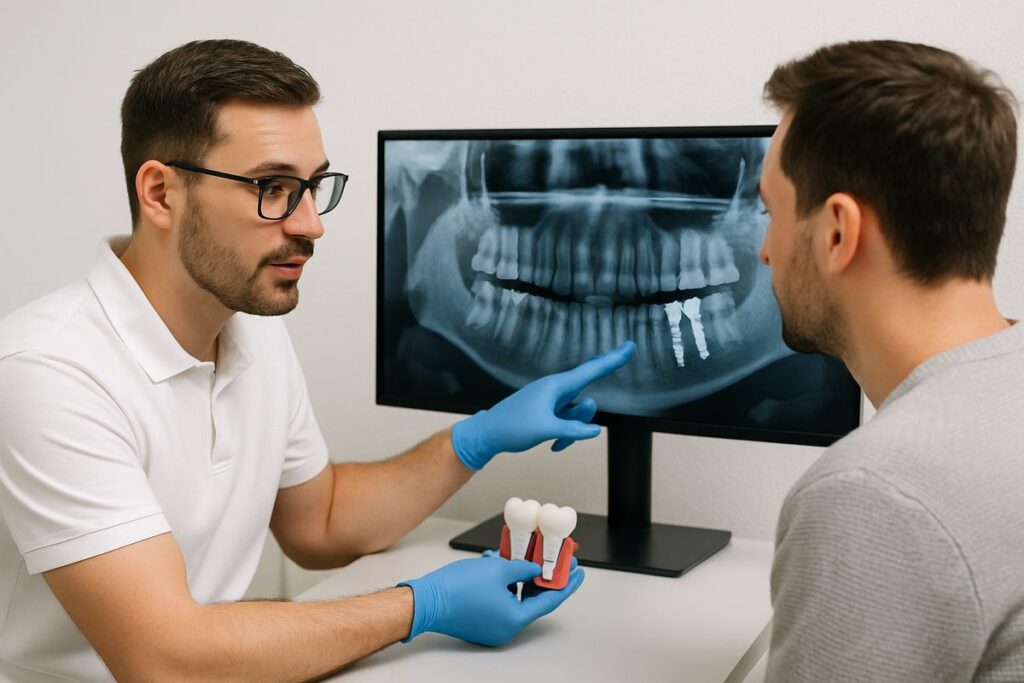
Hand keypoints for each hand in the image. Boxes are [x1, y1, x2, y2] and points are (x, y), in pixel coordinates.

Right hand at [398, 555, 584, 645]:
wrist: (426, 599)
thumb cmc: (457, 587)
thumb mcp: (499, 569)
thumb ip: (524, 568)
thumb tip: (536, 568)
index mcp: (514, 620)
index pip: (549, 600)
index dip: (566, 583)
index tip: (578, 571)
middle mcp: (506, 628)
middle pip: (533, 600)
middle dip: (544, 577)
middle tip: (556, 560)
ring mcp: (492, 626)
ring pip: (517, 598)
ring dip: (523, 577)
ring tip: (528, 555)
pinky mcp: (481, 619)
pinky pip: (502, 600)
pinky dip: (508, 583)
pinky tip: (506, 563)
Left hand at [450, 341, 635, 469]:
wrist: (488, 434)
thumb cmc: (512, 426)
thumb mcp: (545, 429)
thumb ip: (572, 430)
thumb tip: (595, 430)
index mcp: (556, 385)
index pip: (591, 370)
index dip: (613, 359)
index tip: (630, 346)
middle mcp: (556, 390)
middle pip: (587, 397)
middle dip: (583, 416)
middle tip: (564, 426)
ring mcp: (553, 402)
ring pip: (578, 414)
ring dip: (572, 431)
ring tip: (553, 440)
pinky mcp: (549, 413)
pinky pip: (568, 423)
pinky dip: (564, 435)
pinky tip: (552, 445)